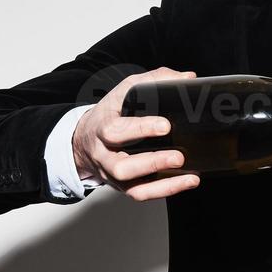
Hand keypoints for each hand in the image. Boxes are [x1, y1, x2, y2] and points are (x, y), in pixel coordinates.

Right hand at [73, 66, 199, 202]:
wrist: (84, 141)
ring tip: (186, 172)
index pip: (115, 130)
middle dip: (151, 162)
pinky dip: (166, 190)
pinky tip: (187, 181)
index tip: (165, 126)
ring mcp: (113, 173)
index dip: (140, 129)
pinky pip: (142, 193)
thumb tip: (187, 78)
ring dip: (161, 182)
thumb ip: (154, 80)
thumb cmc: (110, 114)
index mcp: (103, 126)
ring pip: (131, 184)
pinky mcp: (123, 185)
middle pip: (122, 165)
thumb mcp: (125, 91)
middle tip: (178, 156)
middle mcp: (105, 154)